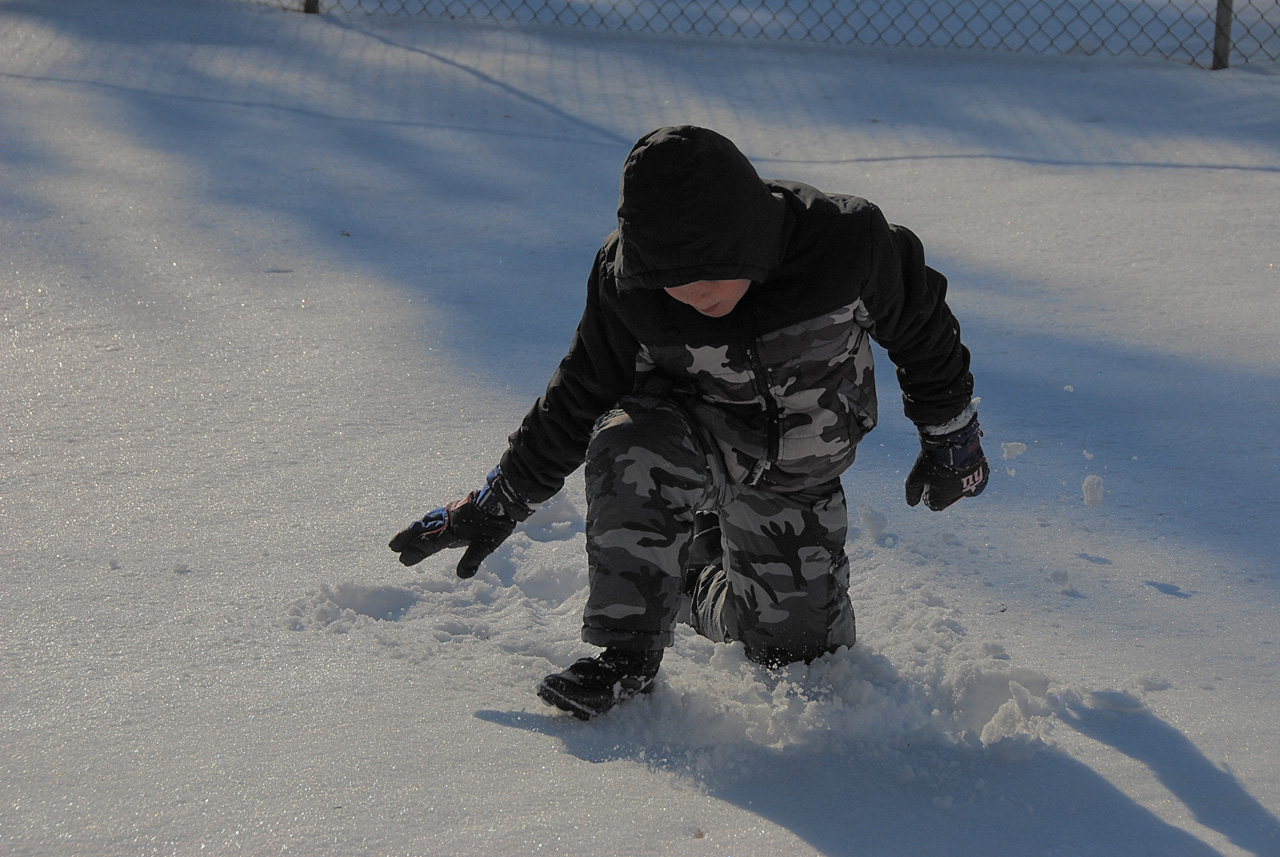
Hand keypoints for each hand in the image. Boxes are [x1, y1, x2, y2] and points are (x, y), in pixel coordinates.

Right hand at [389, 467, 531, 577]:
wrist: (502, 498)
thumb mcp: (486, 544)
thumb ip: (472, 559)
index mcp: (451, 531)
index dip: (415, 552)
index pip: (428, 544)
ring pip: (426, 521)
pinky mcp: (454, 508)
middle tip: (392, 547)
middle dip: (406, 538)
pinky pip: (434, 516)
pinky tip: (426, 523)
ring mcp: (449, 513)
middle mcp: (446, 521)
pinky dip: (425, 521)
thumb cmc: (495, 522)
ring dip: (413, 529)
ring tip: (404, 535)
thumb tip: (463, 575)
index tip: (402, 559)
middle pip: (421, 530)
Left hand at [905, 416, 988, 511]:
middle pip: (947, 497)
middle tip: (934, 475)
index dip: (927, 495)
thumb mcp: (916, 475)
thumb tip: (911, 504)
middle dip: (940, 490)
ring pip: (962, 489)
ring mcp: (971, 485)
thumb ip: (912, 491)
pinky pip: (977, 482)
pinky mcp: (981, 473)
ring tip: (946, 469)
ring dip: (953, 482)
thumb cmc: (932, 460)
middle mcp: (958, 495)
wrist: (953, 441)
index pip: (933, 505)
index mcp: (942, 499)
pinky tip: (962, 469)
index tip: (925, 484)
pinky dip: (968, 478)